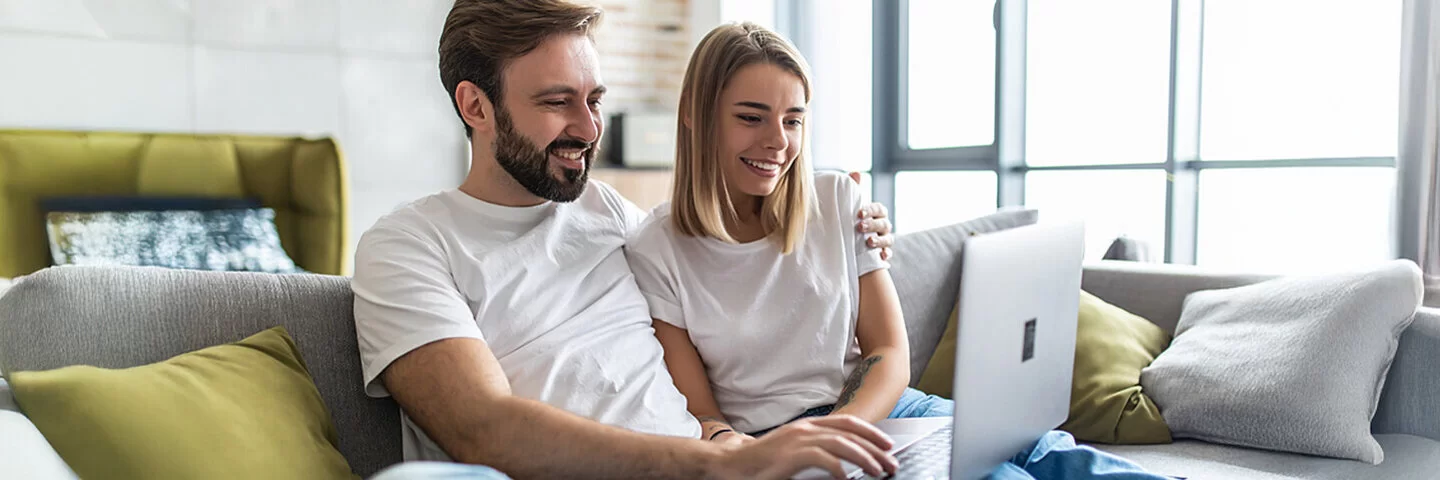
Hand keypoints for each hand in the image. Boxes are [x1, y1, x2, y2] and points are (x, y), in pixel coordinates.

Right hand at [707, 415, 897, 479]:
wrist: (729, 465)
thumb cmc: (761, 463)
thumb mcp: (792, 453)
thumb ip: (815, 452)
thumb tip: (841, 462)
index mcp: (807, 426)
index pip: (846, 422)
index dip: (870, 432)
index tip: (888, 445)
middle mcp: (804, 429)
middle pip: (849, 433)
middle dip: (874, 448)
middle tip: (891, 463)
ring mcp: (796, 440)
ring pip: (841, 443)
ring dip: (863, 457)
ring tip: (877, 471)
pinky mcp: (789, 455)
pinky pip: (821, 458)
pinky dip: (837, 467)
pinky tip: (847, 478)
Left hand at [849, 171, 894, 261]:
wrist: (847, 242)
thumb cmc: (850, 219)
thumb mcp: (850, 205)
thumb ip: (853, 189)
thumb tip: (856, 173)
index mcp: (876, 213)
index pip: (879, 209)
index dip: (871, 210)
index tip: (858, 213)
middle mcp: (883, 226)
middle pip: (884, 224)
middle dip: (873, 225)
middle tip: (859, 227)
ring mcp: (884, 240)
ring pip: (888, 239)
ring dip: (880, 241)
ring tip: (868, 243)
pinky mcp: (881, 253)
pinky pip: (888, 254)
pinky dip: (886, 254)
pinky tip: (881, 257)